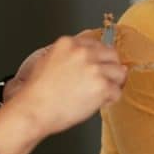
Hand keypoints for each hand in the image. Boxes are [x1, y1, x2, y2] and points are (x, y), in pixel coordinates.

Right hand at [10, 32, 126, 134]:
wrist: (34, 109)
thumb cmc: (37, 92)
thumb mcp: (47, 60)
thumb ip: (67, 55)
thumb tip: (86, 58)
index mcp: (68, 44)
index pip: (97, 44)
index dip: (100, 58)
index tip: (100, 66)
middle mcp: (83, 53)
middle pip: (112, 55)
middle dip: (111, 68)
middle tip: (106, 80)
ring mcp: (94, 69)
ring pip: (119, 73)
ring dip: (113, 84)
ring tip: (102, 93)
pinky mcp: (101, 86)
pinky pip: (117, 92)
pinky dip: (110, 100)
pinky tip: (98, 103)